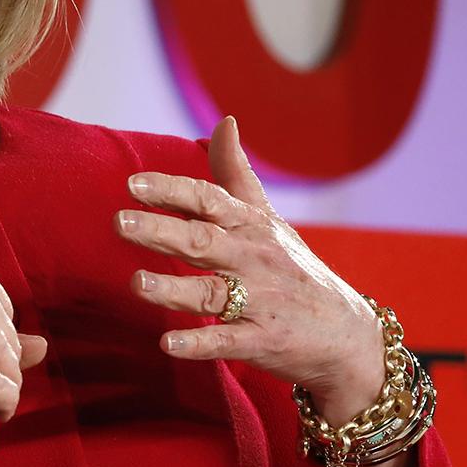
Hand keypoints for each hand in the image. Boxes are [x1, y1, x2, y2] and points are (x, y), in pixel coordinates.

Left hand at [118, 116, 384, 419]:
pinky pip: (227, 342)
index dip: (171, 190)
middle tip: (120, 222)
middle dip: (161, 231)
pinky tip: (168, 344)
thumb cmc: (295, 269)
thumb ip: (236, 174)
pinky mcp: (263, 342)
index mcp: (250, 226)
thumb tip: (224, 122)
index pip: (208, 200)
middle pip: (203, 241)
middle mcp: (253, 259)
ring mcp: (260, 301)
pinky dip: (199, 344)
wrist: (347, 334)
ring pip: (211, 293)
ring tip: (136, 283)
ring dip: (174, 289)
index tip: (132, 183)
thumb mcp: (268, 219)